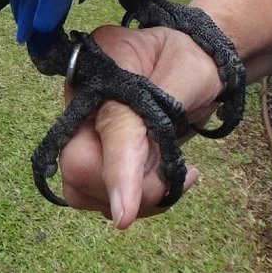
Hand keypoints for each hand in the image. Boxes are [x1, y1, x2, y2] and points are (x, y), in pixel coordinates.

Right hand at [57, 21, 222, 228]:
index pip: (106, 127)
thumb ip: (163, 115)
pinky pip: (101, 194)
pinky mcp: (94, 153)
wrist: (191, 55)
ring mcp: (83, 128)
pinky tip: (165, 177)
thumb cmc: (192, 60)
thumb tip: (142, 157)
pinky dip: (136, 199)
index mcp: (102, 69)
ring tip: (177, 175)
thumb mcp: (187, 74)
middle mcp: (81, 101)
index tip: (124, 217)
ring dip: (135, 198)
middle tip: (174, 177)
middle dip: (127, 189)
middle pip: (79, 167)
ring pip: (86, 190)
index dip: (116, 172)